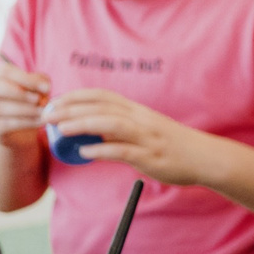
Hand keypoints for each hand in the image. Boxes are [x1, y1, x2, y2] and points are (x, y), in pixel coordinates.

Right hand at [0, 63, 50, 146]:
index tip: (47, 88)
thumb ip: (39, 83)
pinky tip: (39, 121)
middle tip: (38, 99)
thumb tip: (45, 86)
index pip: (4, 72)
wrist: (17, 131)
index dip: (26, 79)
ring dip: (24, 109)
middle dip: (20, 93)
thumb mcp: (34, 89)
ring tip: (42, 111)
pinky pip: (4, 124)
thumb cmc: (26, 102)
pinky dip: (24, 122)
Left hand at [42, 89, 223, 184]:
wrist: (207, 158)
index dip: (76, 96)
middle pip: (101, 107)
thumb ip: (121, 130)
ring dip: (82, 124)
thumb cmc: (176, 145)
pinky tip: (84, 152)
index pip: (103, 96)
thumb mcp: (148, 130)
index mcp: (138, 111)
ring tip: (60, 128)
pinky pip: (122, 150)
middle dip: (70, 108)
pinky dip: (101, 149)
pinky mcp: (151, 156)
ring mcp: (147, 137)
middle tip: (46, 114)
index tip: (55, 100)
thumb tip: (92, 133)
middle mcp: (141, 120)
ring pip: (110, 123)